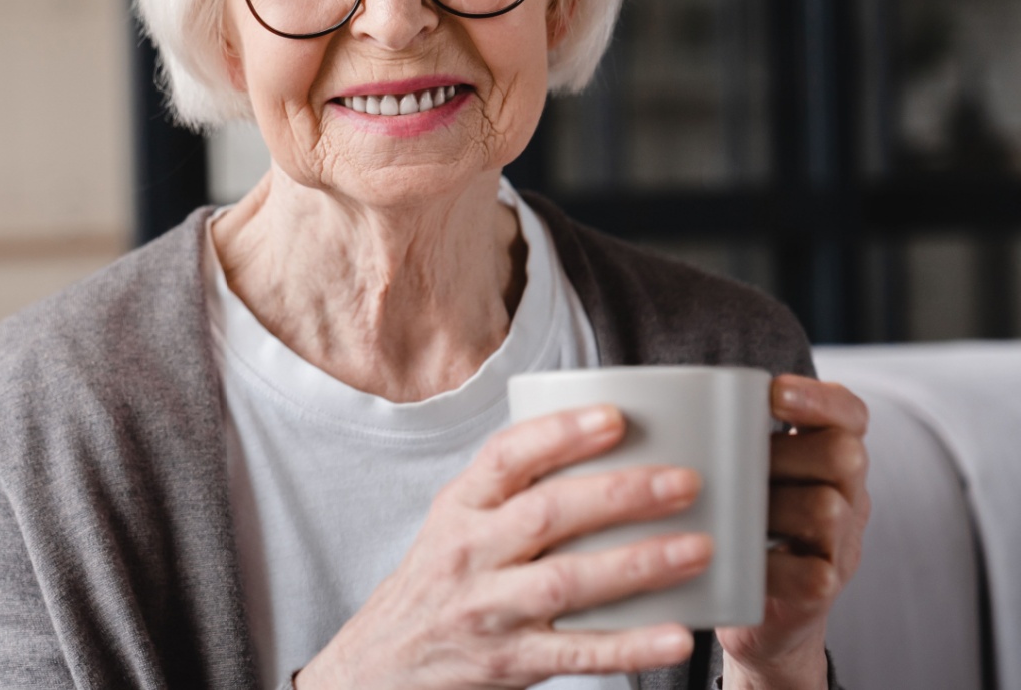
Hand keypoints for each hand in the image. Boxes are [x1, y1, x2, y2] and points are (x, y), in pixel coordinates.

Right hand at [296, 405, 712, 689]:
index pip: (505, 457)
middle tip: (686, 481)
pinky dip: (630, 646)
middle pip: (548, 514)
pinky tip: (678, 635)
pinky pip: (577, 654)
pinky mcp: (510, 663)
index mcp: (458, 508)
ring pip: (567, 581)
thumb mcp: (455, 524)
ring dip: (638, 564)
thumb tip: (603, 444)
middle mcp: (469, 554)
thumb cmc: (438, 583)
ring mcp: (489, 611)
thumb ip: (510, 491)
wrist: (383, 664)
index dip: (560, 433)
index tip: (616, 417)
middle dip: (621, 494)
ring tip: (699, 548)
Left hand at [719, 376, 870, 689]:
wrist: (749, 610)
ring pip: (827, 509)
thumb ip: (720, 435)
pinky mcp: (822, 590)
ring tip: (728, 509)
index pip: (849, 413)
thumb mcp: (736, 471)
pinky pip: (810, 573)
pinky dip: (767, 564)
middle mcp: (848, 496)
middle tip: (737, 461)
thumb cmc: (732, 521)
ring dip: (771, 505)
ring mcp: (840, 545)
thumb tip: (639, 392)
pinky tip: (732, 555)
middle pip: (844, 455)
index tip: (772, 391)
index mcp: (827, 457)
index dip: (819, 398)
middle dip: (785, 451)